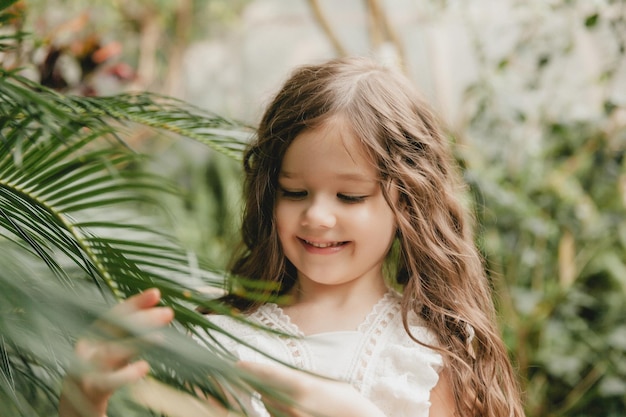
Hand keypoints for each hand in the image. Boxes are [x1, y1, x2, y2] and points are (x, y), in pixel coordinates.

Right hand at [59, 288, 173, 416]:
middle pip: (114, 330)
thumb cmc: (100, 372)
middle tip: (167, 312)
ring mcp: (86, 369)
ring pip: (111, 353)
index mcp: (93, 336)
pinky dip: (126, 374)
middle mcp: (87, 349)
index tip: (156, 293)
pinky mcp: (90, 391)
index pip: (115, 315)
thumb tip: (162, 312)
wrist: (75, 406)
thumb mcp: (115, 350)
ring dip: (136, 343)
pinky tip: (144, 367)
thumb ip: (133, 332)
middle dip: (141, 319)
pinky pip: (108, 381)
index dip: (135, 303)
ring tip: (159, 338)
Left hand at [238, 361, 385, 416]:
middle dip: (260, 384)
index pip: (267, 373)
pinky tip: (291, 407)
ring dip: (270, 399)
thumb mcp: (325, 381)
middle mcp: (292, 403)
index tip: (237, 365)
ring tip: (289, 396)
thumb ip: (301, 377)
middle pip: (263, 390)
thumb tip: (280, 373)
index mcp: (300, 385)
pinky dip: (277, 411)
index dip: (250, 368)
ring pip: (268, 406)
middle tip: (260, 378)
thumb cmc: (346, 400)